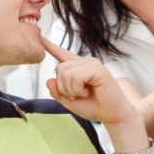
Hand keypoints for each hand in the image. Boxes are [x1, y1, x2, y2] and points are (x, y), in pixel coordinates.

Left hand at [42, 37, 149, 152]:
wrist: (112, 115)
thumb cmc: (94, 107)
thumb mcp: (70, 102)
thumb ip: (58, 92)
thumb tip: (49, 80)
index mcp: (79, 68)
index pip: (62, 54)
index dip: (51, 46)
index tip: (40, 37)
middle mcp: (85, 62)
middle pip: (59, 68)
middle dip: (63, 87)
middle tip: (78, 95)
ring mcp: (92, 64)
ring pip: (66, 73)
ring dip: (71, 90)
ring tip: (84, 94)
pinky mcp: (98, 69)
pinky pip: (76, 77)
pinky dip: (78, 89)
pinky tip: (88, 92)